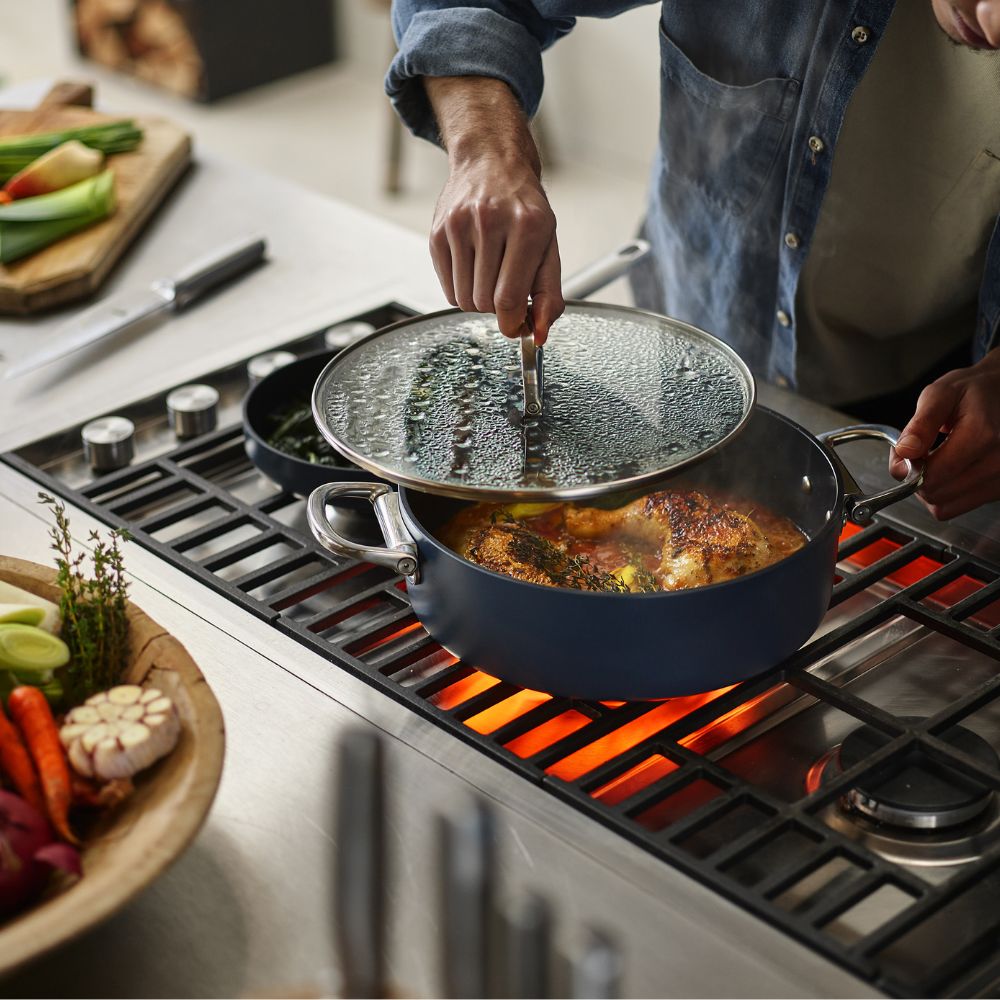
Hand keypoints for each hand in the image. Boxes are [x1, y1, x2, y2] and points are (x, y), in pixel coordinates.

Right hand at [424, 76, 563, 343]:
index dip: (513, 324)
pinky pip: (447, 289)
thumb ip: (549, 295)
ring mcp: (459, 225)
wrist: (491, 162)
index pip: (509, 299)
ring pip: (464, 300)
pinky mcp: (438, 232)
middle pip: (485, 303)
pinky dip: (461, 290)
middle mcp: (491, 222)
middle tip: (507, 292)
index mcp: (528, 226)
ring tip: (490, 276)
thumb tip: (540, 335)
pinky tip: (474, 269)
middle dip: (498, 309)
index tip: (518, 326)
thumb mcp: (549, 248)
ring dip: (479, 300)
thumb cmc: (524, 209)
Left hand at [889, 349, 999, 518]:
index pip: (931, 477)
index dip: (908, 469)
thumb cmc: (974, 392)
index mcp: (983, 435)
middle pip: (936, 496)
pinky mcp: (999, 490)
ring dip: (931, 489)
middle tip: (919, 455)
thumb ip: (920, 424)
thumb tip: (905, 451)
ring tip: (935, 461)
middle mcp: (998, 462)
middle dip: (917, 479)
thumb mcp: (941, 394)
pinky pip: (959, 506)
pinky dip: (946, 494)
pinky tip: (948, 470)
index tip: (905, 453)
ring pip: (945, 507)